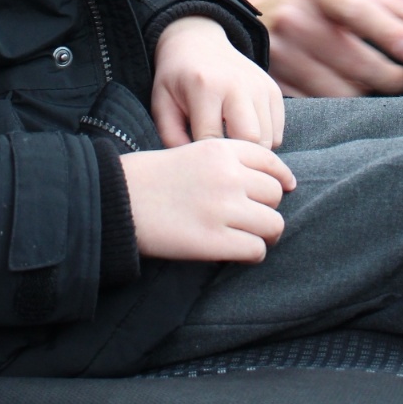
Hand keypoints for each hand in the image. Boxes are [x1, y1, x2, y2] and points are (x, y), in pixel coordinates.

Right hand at [120, 140, 294, 260]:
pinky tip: (237, 251)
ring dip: (265, 234)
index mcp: (221, 150)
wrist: (119, 198)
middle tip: (254, 218)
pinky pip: (256, 250)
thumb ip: (227, 161)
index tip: (283, 188)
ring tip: (250, 237)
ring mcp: (223, 208)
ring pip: (273, 224)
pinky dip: (251, 253)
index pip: (271, 161)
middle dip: (268, 208)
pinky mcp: (214, 241)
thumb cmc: (153, 176)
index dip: (280, 178)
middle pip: (275, 194)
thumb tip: (267, 184)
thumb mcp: (192, 151)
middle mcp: (228, 176)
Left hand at [152, 15, 284, 147]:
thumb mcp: (162, 103)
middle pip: (251, 141)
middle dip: (236, 157)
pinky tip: (242, 133)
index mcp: (206, 87)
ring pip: (268, 139)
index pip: (212, 140)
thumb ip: (172, 138)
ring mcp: (260, 86)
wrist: (198, 42)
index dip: (204, 157)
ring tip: (230, 145)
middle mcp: (238, 84)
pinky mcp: (273, 90)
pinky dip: (264, 141)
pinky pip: (277, 132)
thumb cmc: (177, 79)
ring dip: (251, 150)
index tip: (197, 158)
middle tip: (220, 159)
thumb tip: (196, 169)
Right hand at [234, 0, 402, 97]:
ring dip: (366, 93)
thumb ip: (402, 12)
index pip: (358, 10)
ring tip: (367, 81)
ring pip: (343, 91)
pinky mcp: (274, 85)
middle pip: (357, 62)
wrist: (254, 23)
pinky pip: (322, 107)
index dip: (390, 32)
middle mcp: (295, 19)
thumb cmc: (318, 8)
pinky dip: (341, 106)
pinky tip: (341, 91)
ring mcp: (281, 55)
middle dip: (392, 76)